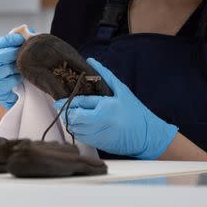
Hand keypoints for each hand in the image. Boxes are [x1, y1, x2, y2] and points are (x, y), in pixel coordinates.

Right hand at [0, 33, 25, 108]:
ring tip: (19, 64)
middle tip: (24, 50)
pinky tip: (17, 76)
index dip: (7, 41)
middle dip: (13, 53)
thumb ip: (10, 40)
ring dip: (17, 66)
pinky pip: (12, 83)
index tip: (20, 38)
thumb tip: (27, 31)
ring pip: (7, 71)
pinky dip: (18, 78)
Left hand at [54, 58, 177, 158]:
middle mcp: (101, 122)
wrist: (149, 136)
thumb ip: (105, 75)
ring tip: (72, 117)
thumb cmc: (136, 111)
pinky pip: (82, 138)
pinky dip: (78, 132)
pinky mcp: (100, 145)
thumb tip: (91, 60)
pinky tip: (81, 126)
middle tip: (64, 109)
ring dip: (71, 123)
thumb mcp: (122, 91)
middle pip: (75, 118)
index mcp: (106, 106)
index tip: (57, 102)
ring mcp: (100, 135)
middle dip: (67, 113)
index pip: (80, 103)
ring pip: (76, 129)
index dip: (66, 102)